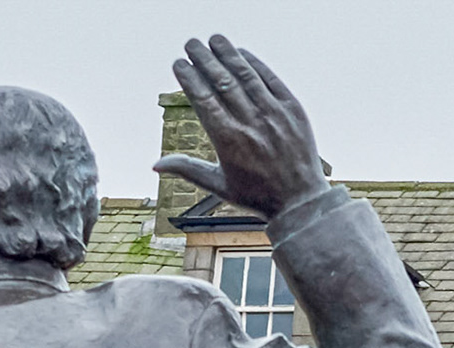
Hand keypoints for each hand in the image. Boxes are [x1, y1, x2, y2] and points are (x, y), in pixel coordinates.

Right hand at [154, 35, 325, 219]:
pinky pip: (270, 78)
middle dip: (204, 59)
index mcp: (228, 142)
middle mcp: (250, 124)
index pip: (203, 100)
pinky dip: (254, 63)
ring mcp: (273, 114)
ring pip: (245, 75)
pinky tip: (240, 52)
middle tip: (191, 43)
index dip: (189, 78)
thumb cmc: (255, 195)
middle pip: (221, 82)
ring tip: (213, 39)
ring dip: (227, 53)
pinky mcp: (292, 108)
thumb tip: (154, 165)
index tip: (179, 63)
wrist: (298, 200)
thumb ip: (187, 169)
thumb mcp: (218, 185)